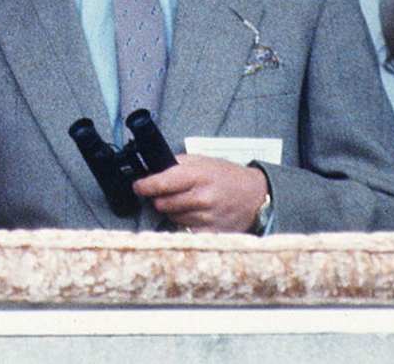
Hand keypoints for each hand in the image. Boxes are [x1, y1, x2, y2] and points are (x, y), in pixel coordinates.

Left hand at [131, 154, 267, 232]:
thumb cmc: (227, 177)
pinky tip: (195, 214)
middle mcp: (202, 197)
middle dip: (160, 198)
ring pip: (172, 217)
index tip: (138, 186)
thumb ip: (176, 164)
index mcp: (197, 176)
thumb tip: (151, 170)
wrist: (255, 195)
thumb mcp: (202, 161)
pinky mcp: (211, 232)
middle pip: (162, 203)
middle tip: (168, 193)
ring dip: (173, 211)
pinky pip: (185, 230)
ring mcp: (207, 217)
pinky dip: (186, 223)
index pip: (161, 183)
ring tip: (188, 202)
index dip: (145, 186)